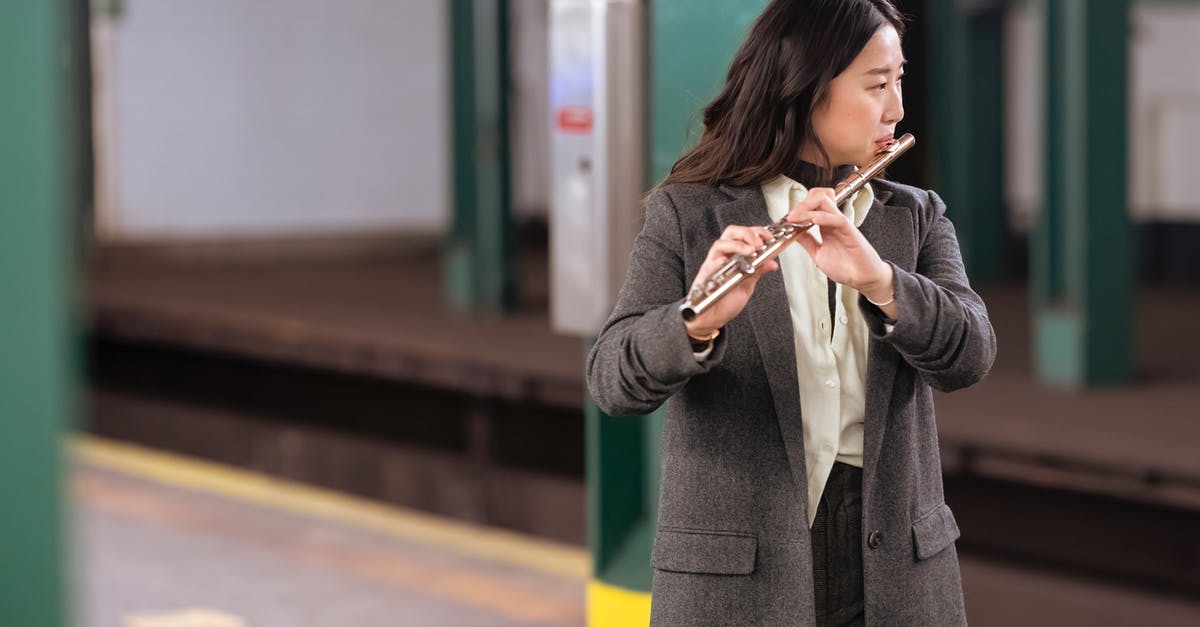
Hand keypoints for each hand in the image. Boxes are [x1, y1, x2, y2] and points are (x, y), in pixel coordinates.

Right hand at [684, 225, 778, 338]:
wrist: (711, 318)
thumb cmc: (725, 302)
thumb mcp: (747, 285)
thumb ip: (757, 271)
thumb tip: (772, 262)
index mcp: (733, 256)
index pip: (743, 235)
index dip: (756, 232)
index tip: (768, 237)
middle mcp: (722, 256)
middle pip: (731, 233)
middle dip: (747, 234)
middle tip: (758, 244)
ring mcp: (713, 265)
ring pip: (720, 245)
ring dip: (737, 245)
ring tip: (750, 251)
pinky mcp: (705, 276)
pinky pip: (710, 265)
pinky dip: (718, 261)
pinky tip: (727, 261)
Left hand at [785, 188, 893, 303]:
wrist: (862, 279)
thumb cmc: (845, 267)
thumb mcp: (818, 253)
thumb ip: (807, 241)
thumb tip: (792, 232)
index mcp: (825, 225)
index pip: (812, 204)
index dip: (798, 207)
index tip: (786, 219)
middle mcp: (833, 221)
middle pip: (818, 196)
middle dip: (801, 202)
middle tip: (790, 216)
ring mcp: (841, 224)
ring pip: (825, 202)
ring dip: (807, 208)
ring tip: (795, 218)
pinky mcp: (850, 231)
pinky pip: (837, 218)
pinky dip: (823, 217)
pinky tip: (813, 221)